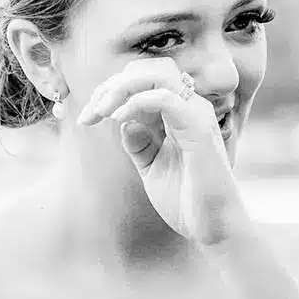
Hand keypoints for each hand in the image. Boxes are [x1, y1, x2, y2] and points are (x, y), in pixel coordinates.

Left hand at [77, 60, 247, 244]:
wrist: (212, 228)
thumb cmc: (187, 201)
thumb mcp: (152, 169)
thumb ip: (139, 144)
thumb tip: (122, 121)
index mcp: (179, 115)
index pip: (144, 83)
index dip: (111, 93)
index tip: (86, 118)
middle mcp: (190, 108)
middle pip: (149, 70)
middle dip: (112, 85)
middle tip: (89, 112)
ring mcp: (196, 114)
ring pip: (157, 75)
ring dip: (121, 88)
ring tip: (100, 111)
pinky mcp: (198, 127)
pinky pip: (165, 98)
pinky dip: (137, 102)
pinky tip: (117, 118)